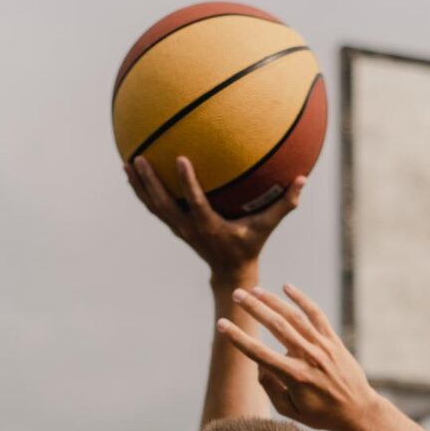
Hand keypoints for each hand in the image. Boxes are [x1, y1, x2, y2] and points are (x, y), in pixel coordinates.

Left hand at [126, 155, 304, 284]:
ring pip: (153, 206)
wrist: (230, 272)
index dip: (186, 183)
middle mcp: (189, 228)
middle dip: (150, 183)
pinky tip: (133, 174)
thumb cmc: (250, 245)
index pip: (195, 203)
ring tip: (127, 163)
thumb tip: (303, 178)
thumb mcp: (267, 227)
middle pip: (163, 204)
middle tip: (139, 158)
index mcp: (209, 226)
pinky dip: (142, 192)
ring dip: (139, 187)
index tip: (180, 159)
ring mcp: (179, 228)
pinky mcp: (175, 227)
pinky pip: (154, 208)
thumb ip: (285, 204)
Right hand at [216, 284, 383, 430]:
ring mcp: (322, 346)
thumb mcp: (290, 411)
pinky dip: (302, 300)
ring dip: (273, 301)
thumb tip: (259, 365)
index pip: (259, 353)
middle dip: (254, 308)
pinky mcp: (333, 341)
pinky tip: (287, 287)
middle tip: (236, 294)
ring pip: (294, 316)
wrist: (358, 411)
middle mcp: (308, 357)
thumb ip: (271, 388)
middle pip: (276, 326)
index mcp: (294, 376)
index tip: (222, 324)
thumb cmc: (321, 415)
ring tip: (255, 290)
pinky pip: (316, 315)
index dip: (238, 338)